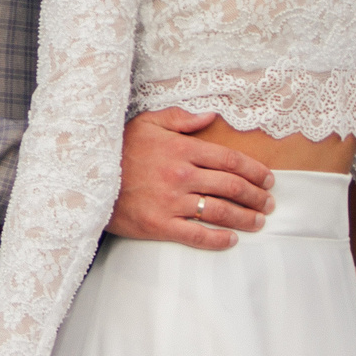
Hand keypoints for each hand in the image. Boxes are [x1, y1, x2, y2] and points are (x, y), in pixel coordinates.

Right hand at [106, 109, 276, 249]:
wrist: (85, 179)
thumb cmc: (118, 149)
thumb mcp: (147, 123)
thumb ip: (180, 118)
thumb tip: (211, 116)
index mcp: (182, 150)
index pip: (230, 160)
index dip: (255, 171)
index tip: (269, 179)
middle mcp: (181, 176)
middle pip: (231, 187)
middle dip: (257, 196)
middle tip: (269, 203)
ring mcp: (171, 202)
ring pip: (219, 212)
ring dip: (245, 218)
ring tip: (259, 222)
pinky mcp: (159, 225)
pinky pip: (196, 235)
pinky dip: (218, 239)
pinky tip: (231, 240)